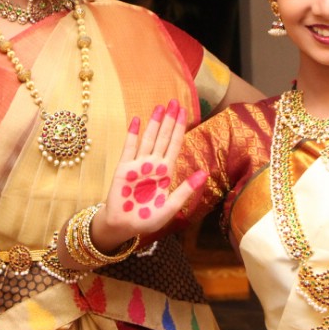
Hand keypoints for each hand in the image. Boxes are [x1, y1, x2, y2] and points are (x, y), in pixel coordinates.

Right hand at [96, 99, 206, 242]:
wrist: (124, 227)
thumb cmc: (147, 219)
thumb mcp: (171, 207)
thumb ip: (185, 190)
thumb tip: (204, 173)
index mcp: (166, 172)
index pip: (175, 145)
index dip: (180, 129)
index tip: (185, 112)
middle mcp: (153, 165)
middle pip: (163, 138)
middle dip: (169, 120)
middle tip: (174, 102)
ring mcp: (138, 165)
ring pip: (148, 139)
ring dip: (154, 123)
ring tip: (160, 107)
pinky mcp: (124, 168)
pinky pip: (129, 148)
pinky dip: (132, 134)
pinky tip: (136, 120)